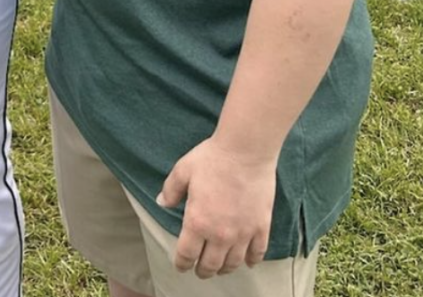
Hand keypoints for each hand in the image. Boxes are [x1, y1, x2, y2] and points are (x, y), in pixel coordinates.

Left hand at [156, 136, 275, 278]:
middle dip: (202, 271)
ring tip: (220, 269)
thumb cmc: (211, 158)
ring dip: (224, 269)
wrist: (245, 151)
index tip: (181, 266)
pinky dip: (252, 261)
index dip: (182, 263)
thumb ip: (171, 190)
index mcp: (197, 222)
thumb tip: (161, 202)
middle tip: (199, 271)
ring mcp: (243, 233)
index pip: (187, 254)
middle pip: (210, 265)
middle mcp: (220, 234)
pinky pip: (258, 253)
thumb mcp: (183, 171)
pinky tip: (248, 262)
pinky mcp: (261, 227)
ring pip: (233, 263)